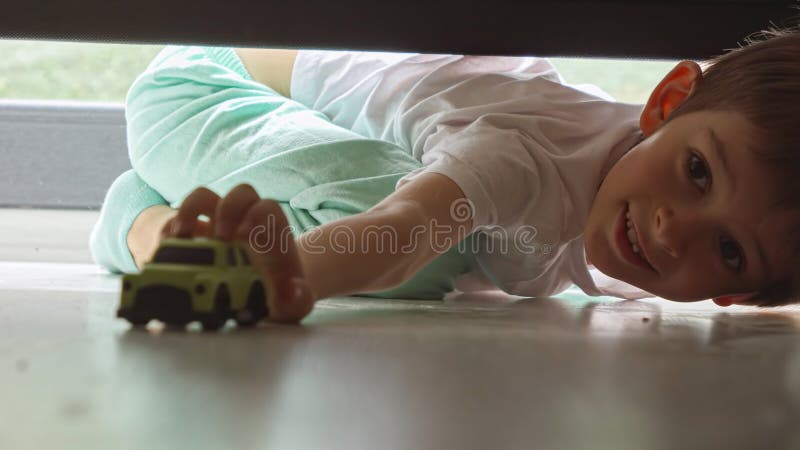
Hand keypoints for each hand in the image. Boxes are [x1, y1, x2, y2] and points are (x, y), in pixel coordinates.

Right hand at [161, 184, 315, 323]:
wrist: (260, 296)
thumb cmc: (278, 295)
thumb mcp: (292, 304)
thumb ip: (299, 300)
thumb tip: (295, 290)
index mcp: (271, 231)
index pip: (267, 208)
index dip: (256, 215)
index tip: (245, 235)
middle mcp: (245, 220)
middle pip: (239, 193)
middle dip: (228, 208)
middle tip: (221, 238)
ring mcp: (217, 224)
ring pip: (202, 198)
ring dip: (189, 211)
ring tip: (180, 237)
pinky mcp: (193, 236)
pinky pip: (176, 221)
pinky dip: (167, 231)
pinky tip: (163, 252)